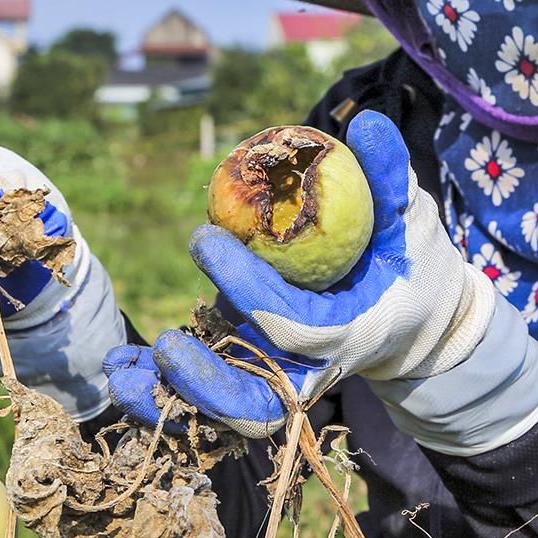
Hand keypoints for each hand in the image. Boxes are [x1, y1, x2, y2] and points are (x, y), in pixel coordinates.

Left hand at [107, 111, 496, 437]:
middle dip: (207, 380)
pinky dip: (163, 395)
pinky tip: (121, 371)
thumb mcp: (411, 219)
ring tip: (122, 375)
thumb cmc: (411, 263)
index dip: (248, 289)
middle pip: (258, 401)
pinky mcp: (260, 384)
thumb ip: (392, 177)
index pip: (294, 326)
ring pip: (227, 414)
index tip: (205, 236)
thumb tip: (364, 123)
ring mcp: (285, 383)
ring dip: (172, 400)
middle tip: (166, 343)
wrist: (416, 325)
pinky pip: (208, 404)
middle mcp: (314, 371)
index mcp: (351, 333)